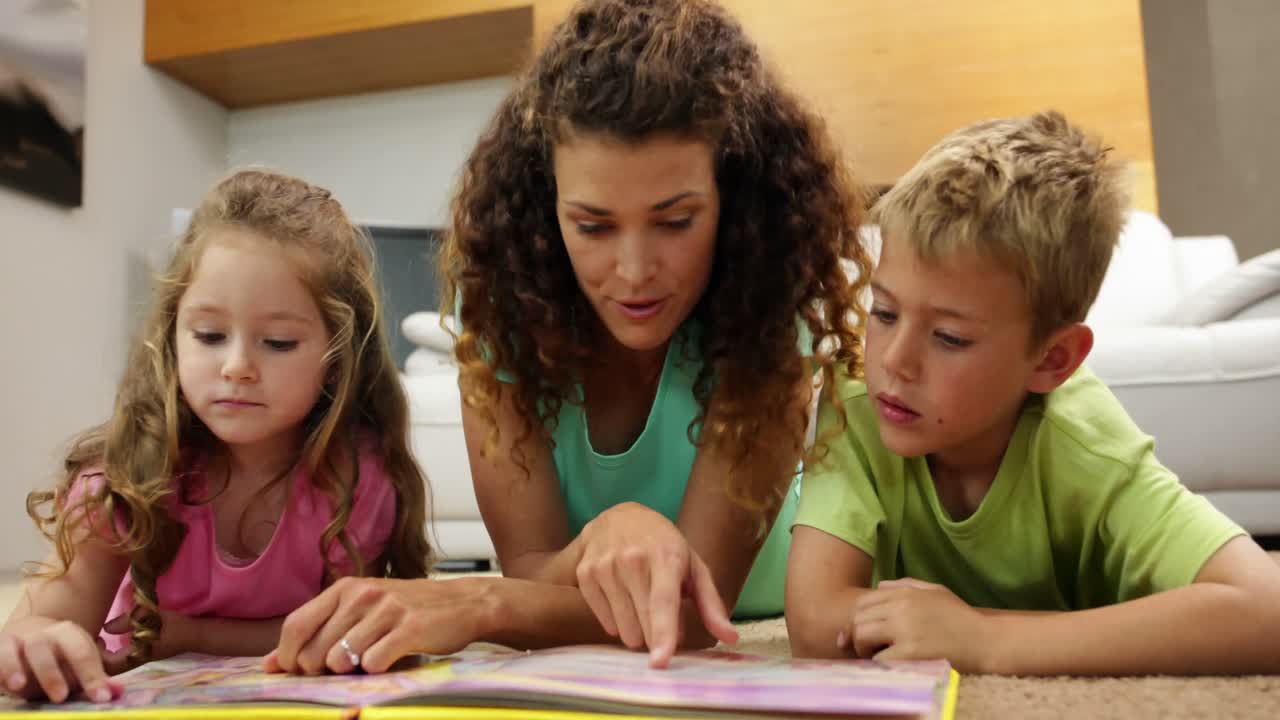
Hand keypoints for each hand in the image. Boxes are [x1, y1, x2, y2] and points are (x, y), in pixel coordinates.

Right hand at [0, 616, 122, 702]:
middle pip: (43, 646)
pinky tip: (1, 685)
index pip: (82, 652)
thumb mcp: (79, 665)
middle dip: (51, 672)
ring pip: (10, 649)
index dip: (92, 675)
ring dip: (13, 667)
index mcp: (67, 633)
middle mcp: (39, 634)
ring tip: (19, 686)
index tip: (101, 698)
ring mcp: (13, 641)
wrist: (27, 637)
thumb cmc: (59, 656)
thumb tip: (115, 693)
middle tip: (60, 697)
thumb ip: (95, 679)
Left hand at [98, 610, 188, 670]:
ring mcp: (141, 659)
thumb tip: (106, 628)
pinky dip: (115, 651)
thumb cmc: (173, 626)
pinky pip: (123, 658)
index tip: (99, 637)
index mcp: (136, 655)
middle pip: (109, 668)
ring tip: (104, 639)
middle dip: (99, 656)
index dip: (98, 654)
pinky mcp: (145, 654)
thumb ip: (127, 621)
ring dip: (107, 654)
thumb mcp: (150, 618)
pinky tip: (118, 638)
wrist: (194, 634)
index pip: (108, 665)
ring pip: (116, 664)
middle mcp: (136, 661)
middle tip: (98, 638)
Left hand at [264, 577, 498, 675]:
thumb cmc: (405, 612)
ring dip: (350, 672)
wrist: (462, 603)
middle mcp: (363, 595)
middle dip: (320, 672)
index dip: (288, 656)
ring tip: (368, 662)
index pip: (296, 625)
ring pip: (342, 660)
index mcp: (345, 589)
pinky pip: (374, 663)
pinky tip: (389, 661)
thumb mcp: (359, 613)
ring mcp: (387, 610)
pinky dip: (377, 671)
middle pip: (315, 650)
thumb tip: (269, 665)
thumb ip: (317, 633)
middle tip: (344, 670)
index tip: (297, 671)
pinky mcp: (410, 627)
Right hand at [575, 502, 737, 668]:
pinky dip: (617, 620)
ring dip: (637, 629)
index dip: (663, 633)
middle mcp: (632, 560)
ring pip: (623, 628)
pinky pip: (604, 620)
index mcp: (665, 557)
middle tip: (661, 616)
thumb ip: (711, 604)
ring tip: (641, 603)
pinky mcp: (585, 574)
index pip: (663, 602)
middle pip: (643, 623)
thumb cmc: (663, 545)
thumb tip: (731, 638)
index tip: (661, 661)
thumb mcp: (694, 566)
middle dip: (656, 635)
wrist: (618, 516)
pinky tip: (622, 599)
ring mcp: (604, 566)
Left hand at [841, 578, 990, 671]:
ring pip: (862, 636)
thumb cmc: (962, 618)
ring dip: (866, 650)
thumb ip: (906, 585)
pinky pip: (879, 659)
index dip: (861, 620)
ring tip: (882, 656)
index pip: (863, 603)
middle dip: (860, 636)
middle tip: (874, 649)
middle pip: (858, 619)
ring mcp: (905, 629)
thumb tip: (879, 587)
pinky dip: (881, 665)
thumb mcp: (936, 592)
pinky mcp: (911, 653)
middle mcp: (901, 607)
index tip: (871, 633)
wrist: (986, 640)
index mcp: (905, 593)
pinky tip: (895, 665)